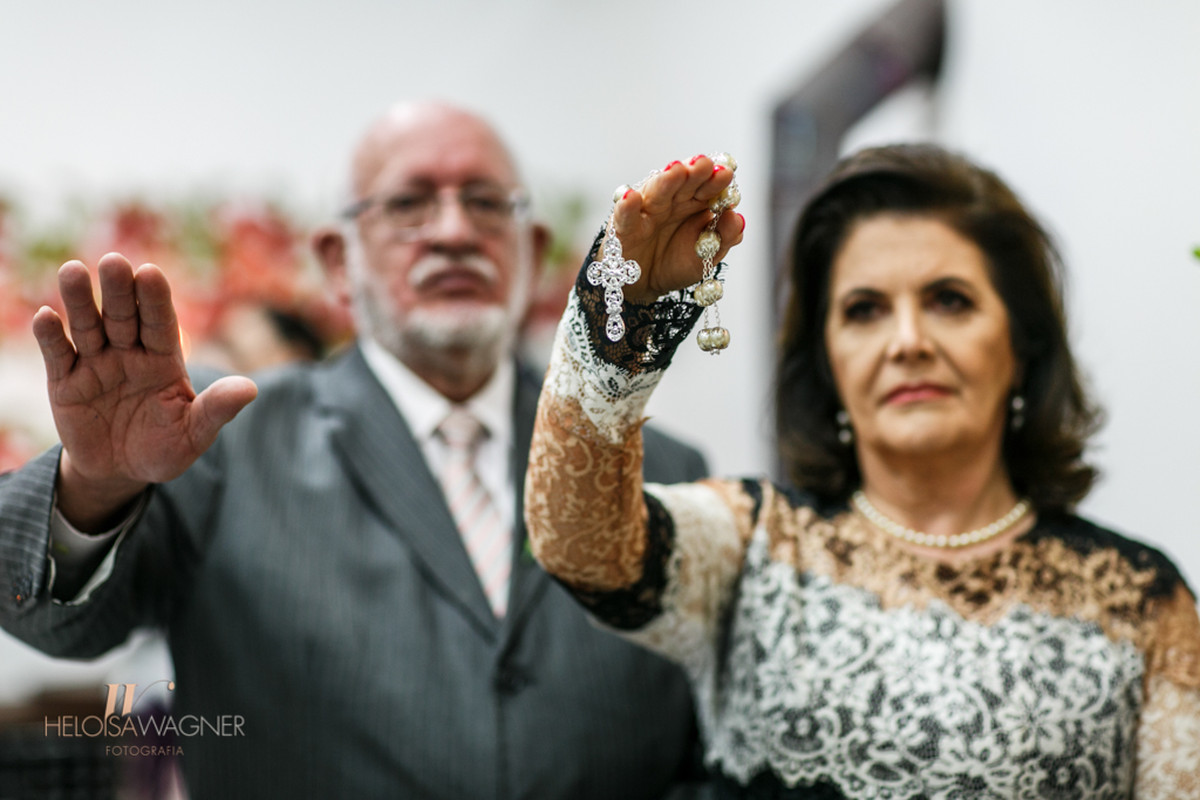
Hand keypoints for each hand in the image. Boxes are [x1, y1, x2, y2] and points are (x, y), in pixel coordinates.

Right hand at [32, 253, 257, 529]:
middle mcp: (129, 353)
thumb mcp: (193, 433)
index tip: (151, 272)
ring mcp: (95, 364)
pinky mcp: (64, 382)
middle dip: (119, 290)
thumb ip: (216, 410)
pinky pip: (58, 355)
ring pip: (88, 326)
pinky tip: (46, 317)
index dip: (156, 299)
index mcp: (164, 359)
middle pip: (124, 316)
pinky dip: (51, 336)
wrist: (121, 472)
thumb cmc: (164, 447)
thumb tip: (251, 389)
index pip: (161, 323)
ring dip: (80, 301)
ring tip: (73, 270)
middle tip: (114, 261)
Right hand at [611, 154, 744, 303]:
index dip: (715, 180)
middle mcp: (671, 201)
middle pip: (683, 183)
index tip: (726, 174)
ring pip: (656, 192)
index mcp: (694, 203)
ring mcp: (647, 211)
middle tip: (704, 164)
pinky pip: (625, 216)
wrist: (647, 285)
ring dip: (666, 180)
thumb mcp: (707, 256)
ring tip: (676, 171)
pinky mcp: (624, 227)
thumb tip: (737, 217)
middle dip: (693, 172)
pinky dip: (626, 206)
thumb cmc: (677, 263)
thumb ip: (724, 237)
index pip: (707, 186)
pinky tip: (631, 197)